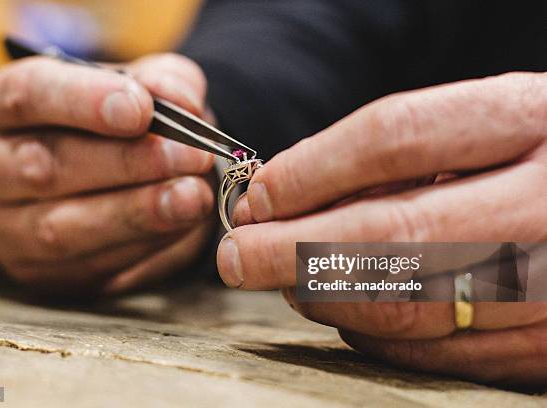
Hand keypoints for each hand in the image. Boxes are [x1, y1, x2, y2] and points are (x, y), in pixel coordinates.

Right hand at [0, 53, 215, 295]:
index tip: (141, 109)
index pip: (28, 95)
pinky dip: (141, 247)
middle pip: (45, 166)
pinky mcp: (35, 271)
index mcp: (1, 107)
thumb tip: (183, 104)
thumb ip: (165, 84)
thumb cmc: (122, 125)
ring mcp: (4, 228)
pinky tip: (180, 227)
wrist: (116, 180)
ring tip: (193, 198)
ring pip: (61, 228)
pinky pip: (87, 266)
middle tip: (190, 157)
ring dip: (136, 214)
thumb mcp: (144, 89)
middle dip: (127, 163)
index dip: (84, 100)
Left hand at [218, 72, 546, 385]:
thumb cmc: (535, 154)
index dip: (311, 171)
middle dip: (291, 250)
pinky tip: (346, 311)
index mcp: (531, 120)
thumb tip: (291, 197)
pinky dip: (373, 334)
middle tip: (237, 257)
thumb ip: (399, 157)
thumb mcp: (486, 124)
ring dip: (323, 296)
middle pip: (390, 234)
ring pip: (408, 306)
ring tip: (283, 280)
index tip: (259, 195)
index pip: (395, 139)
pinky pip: (439, 354)